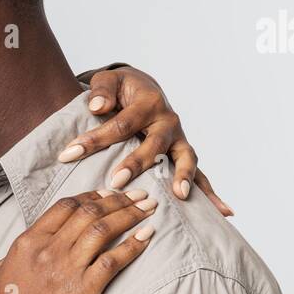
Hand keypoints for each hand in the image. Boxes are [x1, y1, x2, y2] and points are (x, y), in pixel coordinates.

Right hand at [0, 189, 155, 293]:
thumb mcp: (0, 273)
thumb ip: (19, 254)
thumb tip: (30, 245)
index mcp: (28, 242)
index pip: (65, 206)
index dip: (91, 196)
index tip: (108, 194)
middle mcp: (48, 249)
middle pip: (89, 212)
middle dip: (119, 199)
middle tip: (139, 195)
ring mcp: (66, 269)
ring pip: (104, 229)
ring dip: (130, 215)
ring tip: (148, 209)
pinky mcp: (82, 292)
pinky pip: (114, 261)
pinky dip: (133, 246)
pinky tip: (146, 237)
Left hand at [58, 66, 232, 216]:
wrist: (142, 89)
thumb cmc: (120, 88)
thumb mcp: (107, 80)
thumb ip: (101, 90)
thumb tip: (97, 106)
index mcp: (148, 103)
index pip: (120, 125)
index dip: (93, 140)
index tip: (69, 154)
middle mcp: (168, 122)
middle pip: (154, 144)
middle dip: (137, 163)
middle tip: (118, 181)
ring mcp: (179, 140)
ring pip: (186, 159)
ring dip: (184, 178)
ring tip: (179, 195)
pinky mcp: (182, 155)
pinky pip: (200, 176)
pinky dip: (211, 194)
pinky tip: (224, 212)